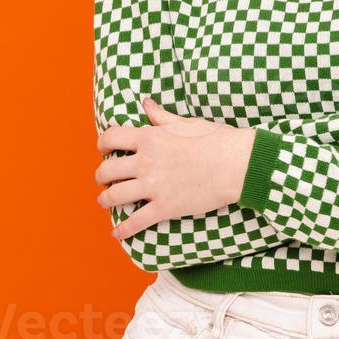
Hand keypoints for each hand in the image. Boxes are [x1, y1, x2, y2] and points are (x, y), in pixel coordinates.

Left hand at [94, 98, 256, 240]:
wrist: (236, 164)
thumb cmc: (215, 140)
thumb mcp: (186, 123)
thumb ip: (161, 117)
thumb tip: (146, 104)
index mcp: (149, 138)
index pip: (111, 138)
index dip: (103, 144)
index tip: (104, 150)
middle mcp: (145, 161)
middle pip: (107, 171)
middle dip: (101, 176)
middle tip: (104, 180)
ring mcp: (153, 186)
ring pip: (115, 197)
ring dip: (105, 200)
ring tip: (105, 201)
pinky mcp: (164, 207)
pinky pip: (136, 222)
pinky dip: (123, 230)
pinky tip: (117, 233)